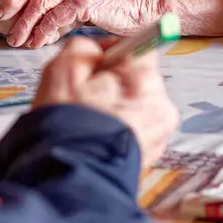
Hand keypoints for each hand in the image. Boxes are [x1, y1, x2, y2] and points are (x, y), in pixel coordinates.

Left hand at [0, 0, 168, 47]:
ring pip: (41, 2)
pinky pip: (56, 18)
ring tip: (16, 38)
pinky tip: (37, 42)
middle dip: (13, 0)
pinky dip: (43, 32)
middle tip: (0, 15)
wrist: (151, 4)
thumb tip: (43, 16)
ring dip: (25, 23)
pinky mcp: (86, 1)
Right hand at [34, 36, 178, 163]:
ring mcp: (160, 133)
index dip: (113, 51)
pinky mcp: (152, 154)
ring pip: (136, 104)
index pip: (140, 45)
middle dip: (112, 83)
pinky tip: (97, 136)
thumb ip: (84, 47)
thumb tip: (96, 50)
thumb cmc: (66, 124)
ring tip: (89, 120)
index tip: (94, 64)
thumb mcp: (62, 69)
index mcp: (144, 80)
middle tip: (83, 97)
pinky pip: (136, 129)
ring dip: (115, 107)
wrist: (69, 176)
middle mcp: (161, 104)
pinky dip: (118, 129)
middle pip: (138, 78)